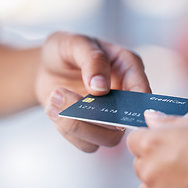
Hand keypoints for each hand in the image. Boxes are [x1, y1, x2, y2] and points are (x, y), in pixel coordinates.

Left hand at [35, 32, 150, 151]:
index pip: (141, 90)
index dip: (131, 101)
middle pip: (123, 123)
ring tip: (53, 99)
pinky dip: (66, 130)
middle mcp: (123, 96)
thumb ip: (92, 59)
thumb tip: (101, 86)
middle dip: (90, 115)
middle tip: (59, 94)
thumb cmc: (65, 51)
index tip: (103, 98)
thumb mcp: (75, 43)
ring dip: (75, 125)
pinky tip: (53, 108)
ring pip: (107, 139)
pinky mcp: (93, 130)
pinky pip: (87, 144)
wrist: (46, 68)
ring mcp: (109, 116)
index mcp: (128, 69)